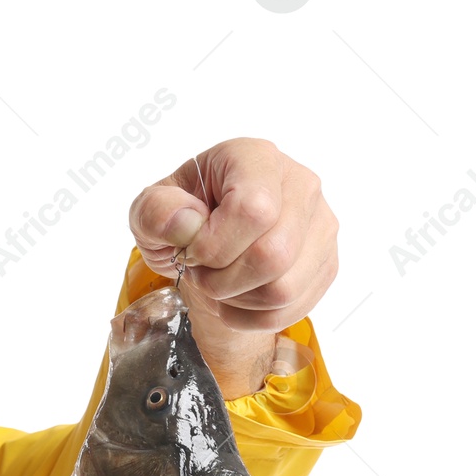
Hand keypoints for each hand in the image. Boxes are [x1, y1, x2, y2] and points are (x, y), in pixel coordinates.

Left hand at [128, 138, 338, 395]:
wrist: (203, 239)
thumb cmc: (181, 218)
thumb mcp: (150, 210)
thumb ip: (156, 212)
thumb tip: (187, 223)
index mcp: (255, 158)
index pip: (253, 210)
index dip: (214, 245)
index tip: (191, 250)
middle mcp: (300, 184)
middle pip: (273, 255)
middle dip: (222, 280)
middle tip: (200, 272)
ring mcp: (320, 223)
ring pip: (285, 288)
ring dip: (237, 300)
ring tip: (218, 283)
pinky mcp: (325, 260)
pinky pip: (293, 307)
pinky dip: (254, 317)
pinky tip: (235, 299)